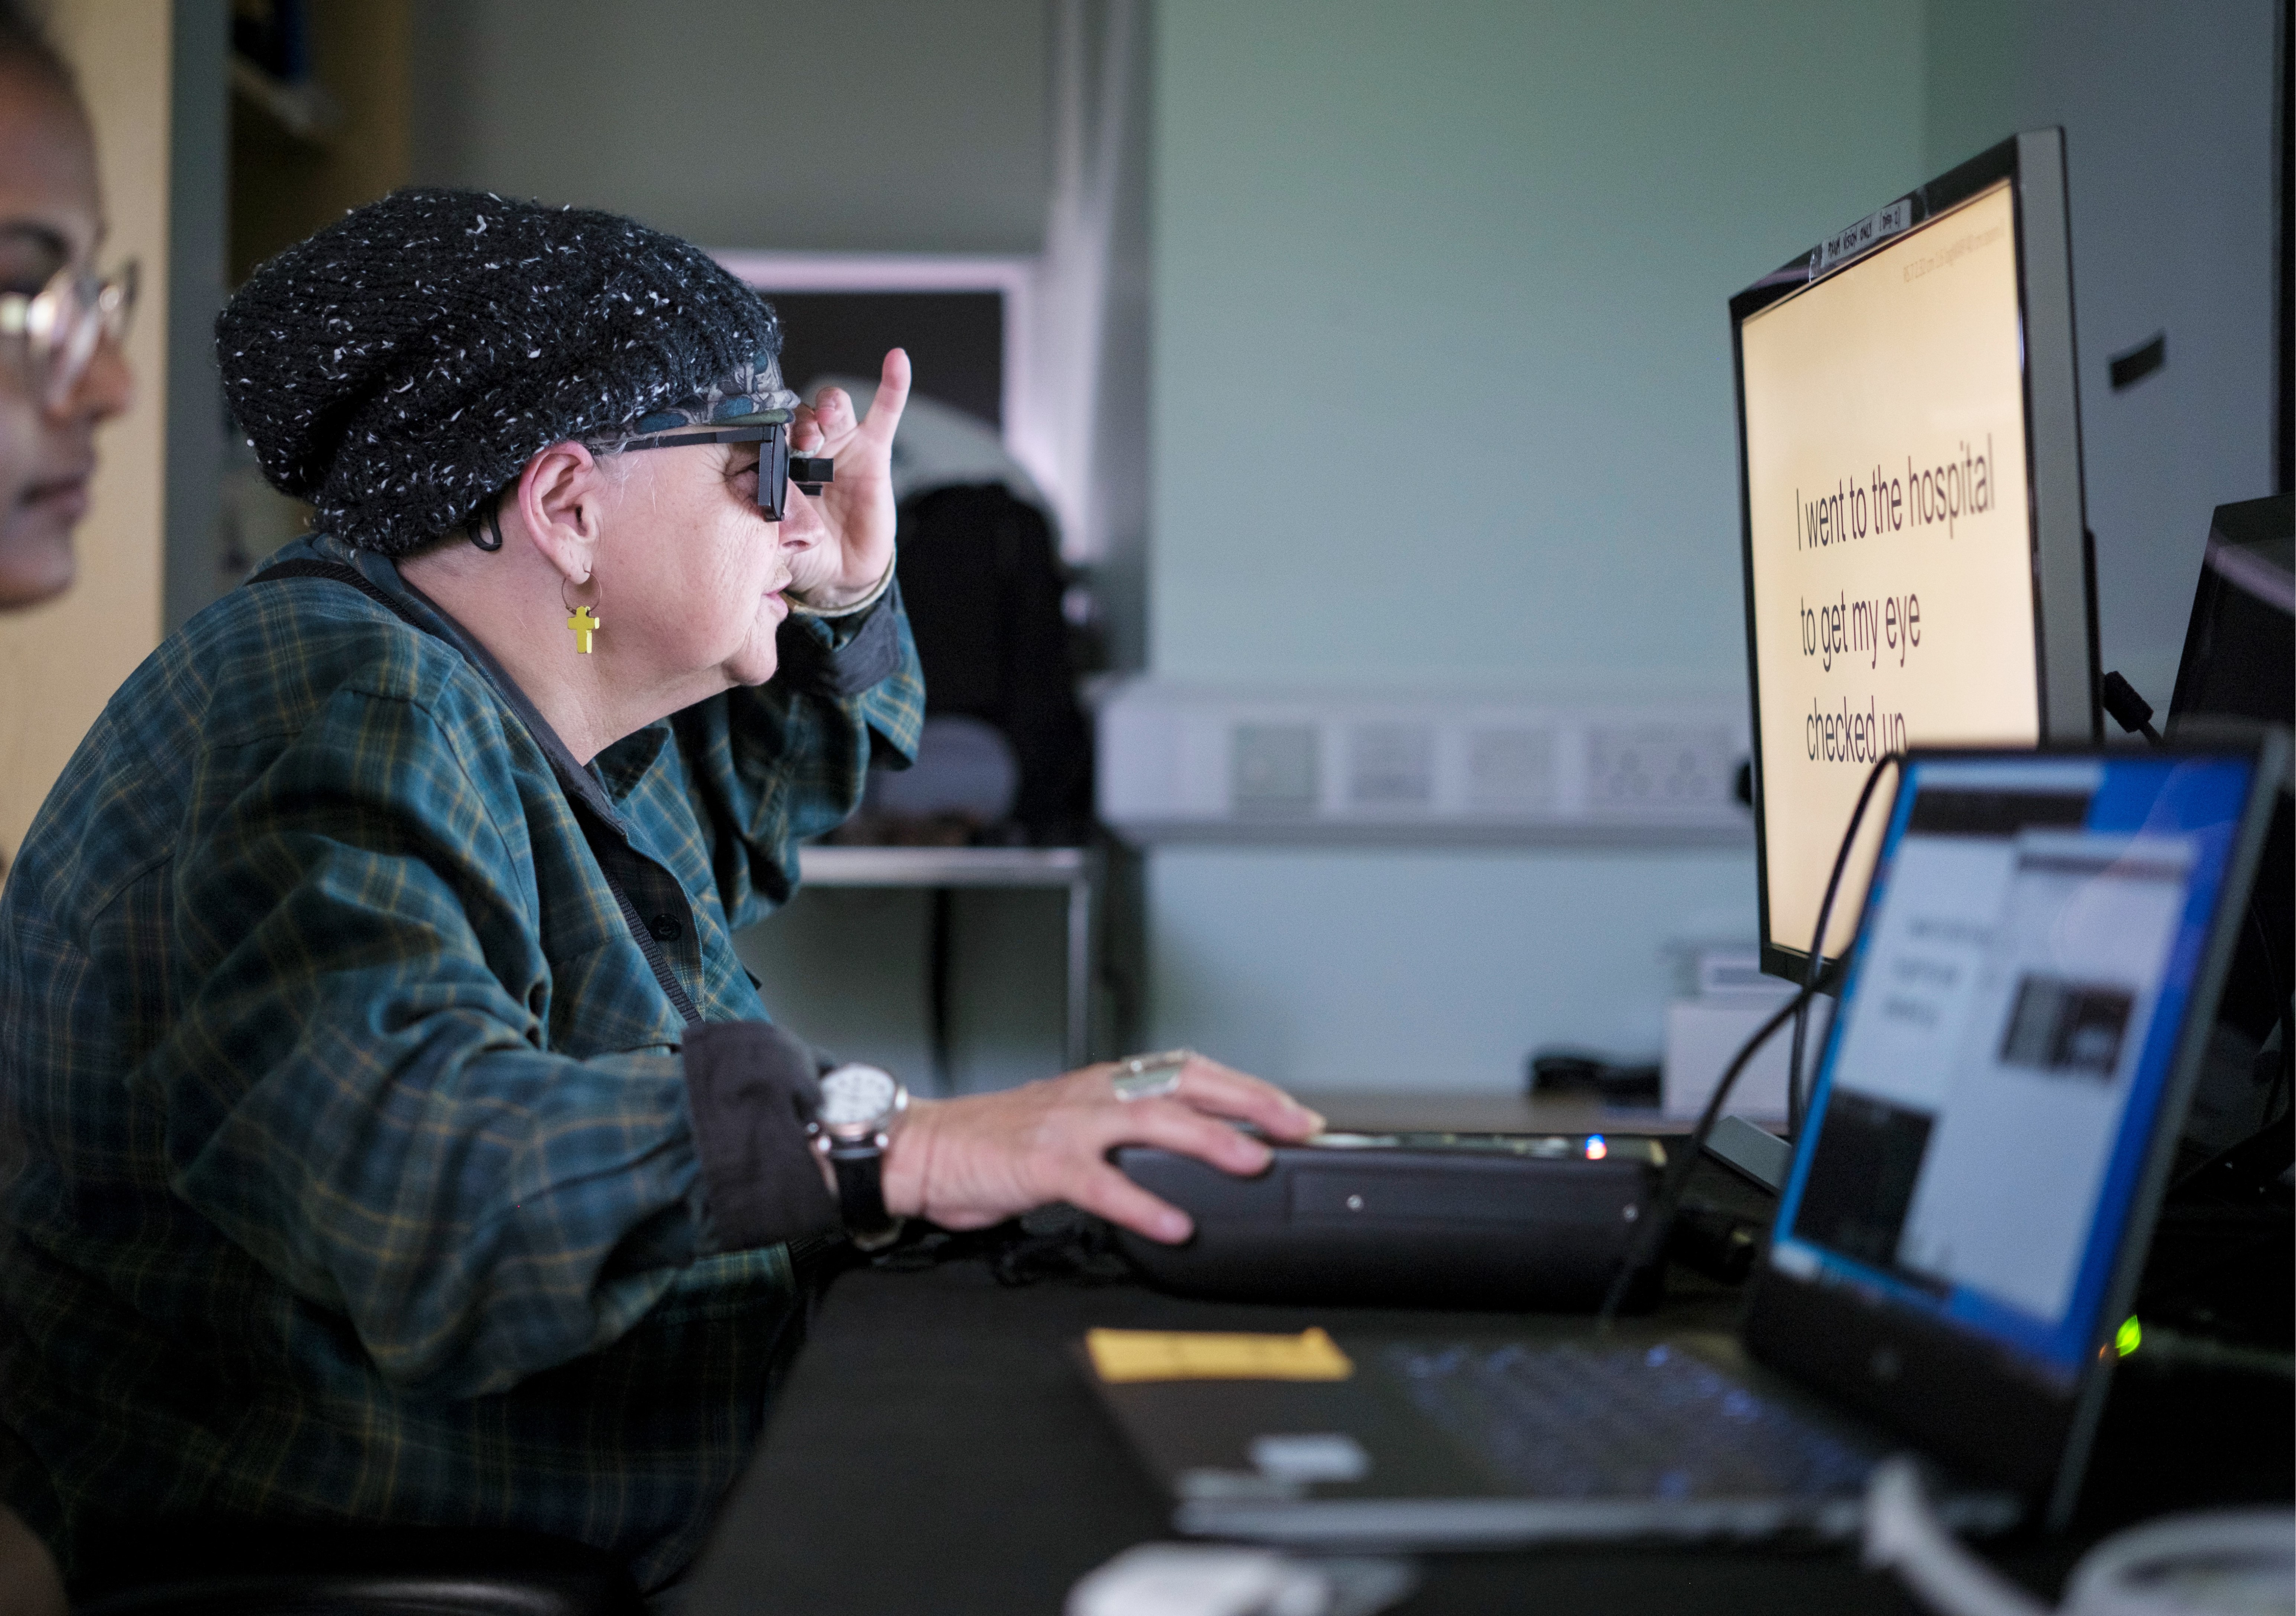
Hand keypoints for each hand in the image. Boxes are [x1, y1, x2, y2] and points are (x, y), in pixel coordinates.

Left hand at [782, 347, 908, 604]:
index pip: (767, 430)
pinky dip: (893, 385)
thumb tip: (757, 499)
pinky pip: (885, 412)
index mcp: (775, 461)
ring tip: (826, 419)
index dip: (766, 428)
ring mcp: (840, 445)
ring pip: (832, 407)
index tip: (763, 437)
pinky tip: (897, 360)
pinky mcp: (873, 451)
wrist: (841, 574)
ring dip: (828, 406)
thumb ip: (766, 517)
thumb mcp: (776, 537)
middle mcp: (805, 447)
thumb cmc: (804, 551)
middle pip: (798, 412)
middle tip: (799, 439)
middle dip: (797, 420)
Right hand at [882, 1054, 1324, 1243]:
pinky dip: (1142, 1203)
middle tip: (1297, 1128)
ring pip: (1152, 1121)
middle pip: (1187, 1085)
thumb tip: (1201, 1154)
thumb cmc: (1005, 1143)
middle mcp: (1098, 1094)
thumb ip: (1132, 1134)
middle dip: (1249, 1104)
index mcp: (1110, 1083)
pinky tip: (1174, 1223)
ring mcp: (1071, 1125)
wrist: (929, 1149)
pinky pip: (1101, 1183)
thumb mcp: (1080, 1126)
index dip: (1249, 1090)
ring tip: (1252, 1164)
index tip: (1296, 1116)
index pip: (1193, 1073)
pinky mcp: (1043, 1163)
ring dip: (1208, 1140)